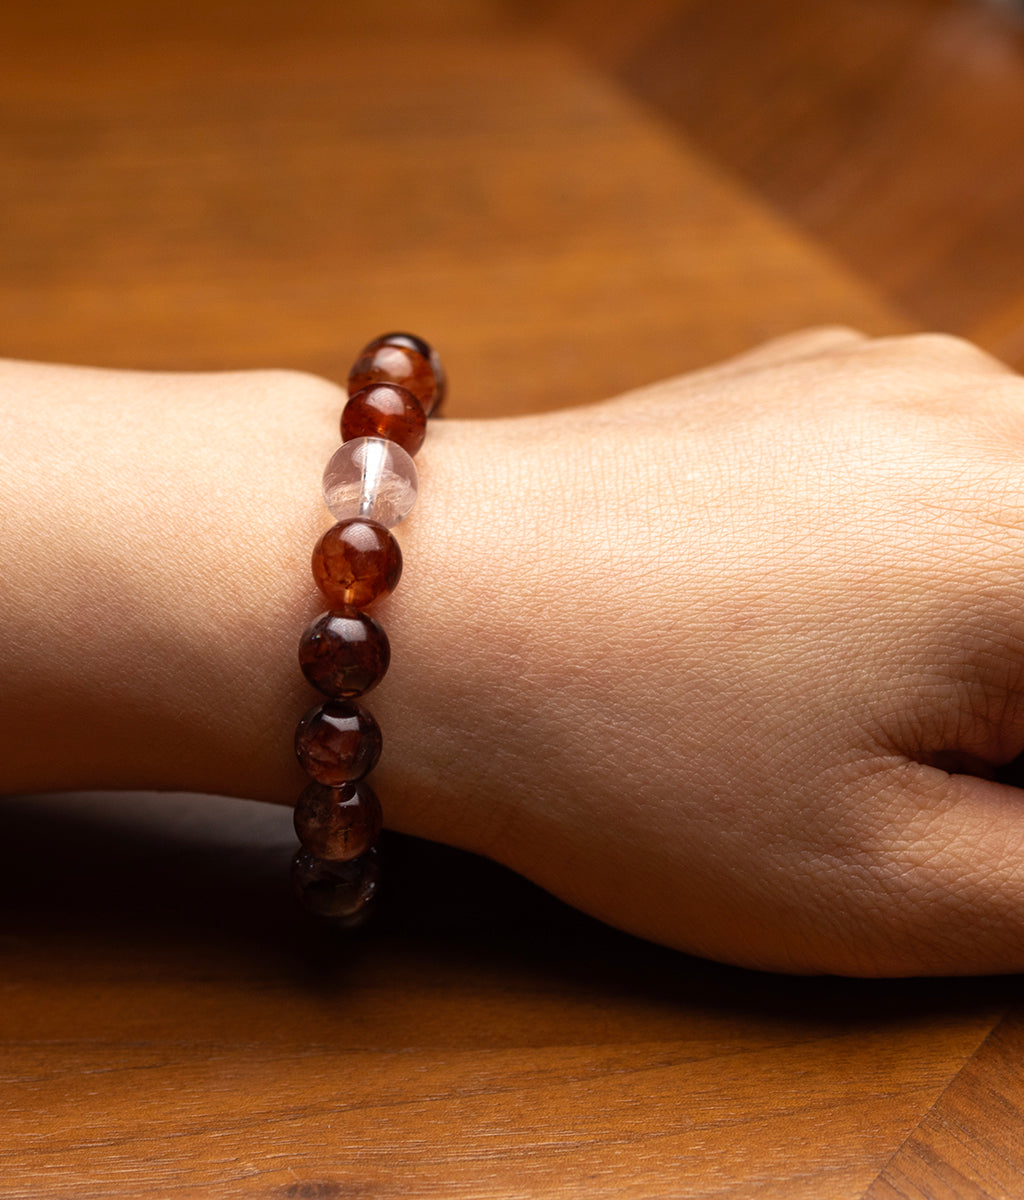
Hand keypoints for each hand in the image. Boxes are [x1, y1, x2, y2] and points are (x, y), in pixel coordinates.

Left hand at [387, 329, 1023, 975]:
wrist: (420, 604)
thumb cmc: (616, 752)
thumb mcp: (880, 883)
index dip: (1023, 775)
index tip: (965, 800)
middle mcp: (996, 417)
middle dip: (1018, 710)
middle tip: (927, 772)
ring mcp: (901, 374)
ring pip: (1020, 527)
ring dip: (990, 632)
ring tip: (845, 696)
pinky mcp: (816, 372)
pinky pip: (950, 472)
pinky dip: (932, 559)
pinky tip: (806, 614)